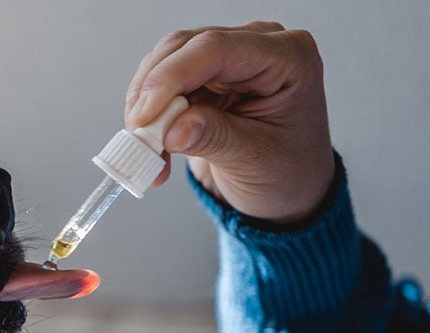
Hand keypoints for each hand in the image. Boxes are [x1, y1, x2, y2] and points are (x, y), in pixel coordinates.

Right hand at [126, 22, 333, 224]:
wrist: (288, 189)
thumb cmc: (289, 172)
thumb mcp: (255, 160)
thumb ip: (214, 138)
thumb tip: (171, 130)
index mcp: (288, 58)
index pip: (217, 48)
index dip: (172, 77)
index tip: (144, 116)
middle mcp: (258, 46)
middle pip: (184, 48)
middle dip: (152, 93)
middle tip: (140, 139)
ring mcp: (230, 57)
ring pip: (165, 63)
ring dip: (146, 107)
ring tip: (150, 152)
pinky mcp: (205, 74)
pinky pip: (162, 83)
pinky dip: (150, 115)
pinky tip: (155, 147)